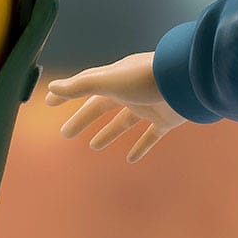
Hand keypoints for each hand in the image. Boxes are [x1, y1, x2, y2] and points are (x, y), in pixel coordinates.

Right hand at [44, 53, 186, 162]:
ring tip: (95, 146)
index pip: (85, 86)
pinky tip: (131, 159)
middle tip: (66, 133)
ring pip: (125, 121)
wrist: (188, 80)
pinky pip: (151, 135)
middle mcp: (131, 90)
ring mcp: (150, 104)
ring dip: (109, 133)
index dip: (67, 93)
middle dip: (84, 118)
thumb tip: (50, 88)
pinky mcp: (167, 119)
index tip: (49, 102)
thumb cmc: (146, 77)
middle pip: (102, 106)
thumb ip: (80, 86)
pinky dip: (140, 146)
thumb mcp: (109, 81)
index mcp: (116, 78)